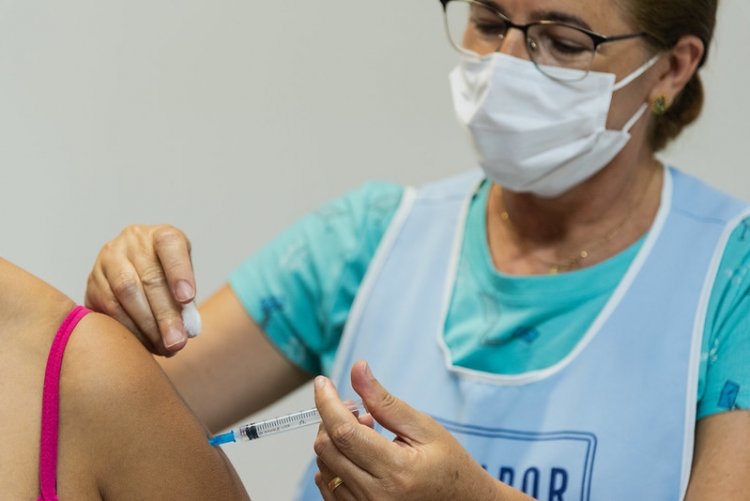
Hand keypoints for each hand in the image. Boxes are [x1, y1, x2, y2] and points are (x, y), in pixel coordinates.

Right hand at [85, 224, 194, 355]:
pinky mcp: (92, 281)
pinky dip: (128, 329)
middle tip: (177, 342)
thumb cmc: (167, 278)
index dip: (179, 271)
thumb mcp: (183, 280)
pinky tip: (144, 343)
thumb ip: (186, 301)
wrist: (137, 271)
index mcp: (160, 235)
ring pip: (125, 294)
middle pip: (149, 278)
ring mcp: (108, 259)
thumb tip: (185, 330)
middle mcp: (131, 241)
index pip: (170, 245)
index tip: (187, 298)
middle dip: (165, 315)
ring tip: (164, 347)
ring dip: (146, 327)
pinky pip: (107, 308)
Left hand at [313, 360, 515, 500]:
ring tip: (365, 432)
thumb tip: (358, 369)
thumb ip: (386, 401)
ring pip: (323, 467)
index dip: (327, 402)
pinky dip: (333, 463)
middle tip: (356, 408)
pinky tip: (356, 453)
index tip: (323, 382)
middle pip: (327, 449)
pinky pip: (327, 488)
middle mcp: (376, 496)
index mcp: (396, 471)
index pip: (344, 432)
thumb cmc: (449, 465)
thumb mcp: (424, 428)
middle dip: (331, 418)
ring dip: (333, 441)